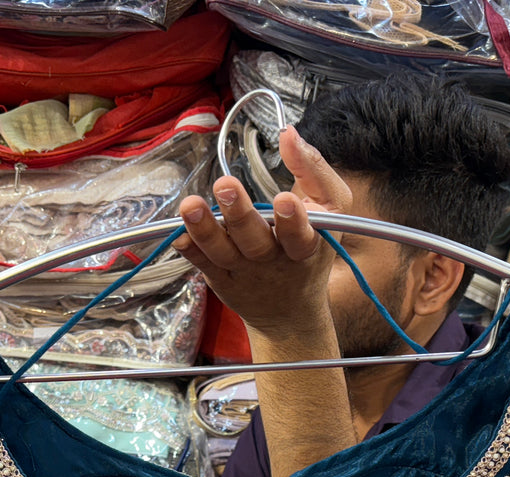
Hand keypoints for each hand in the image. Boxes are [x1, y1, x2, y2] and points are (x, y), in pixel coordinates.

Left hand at [173, 127, 351, 344]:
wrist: (289, 311)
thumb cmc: (309, 248)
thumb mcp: (331, 210)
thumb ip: (313, 170)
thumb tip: (288, 132)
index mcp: (305, 246)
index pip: (300, 235)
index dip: (293, 221)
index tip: (285, 201)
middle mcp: (272, 261)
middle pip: (255, 240)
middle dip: (240, 214)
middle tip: (226, 186)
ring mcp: (243, 271)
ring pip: (222, 251)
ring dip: (205, 229)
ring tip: (191, 205)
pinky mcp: (220, 278)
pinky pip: (203, 263)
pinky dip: (190, 249)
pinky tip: (178, 233)